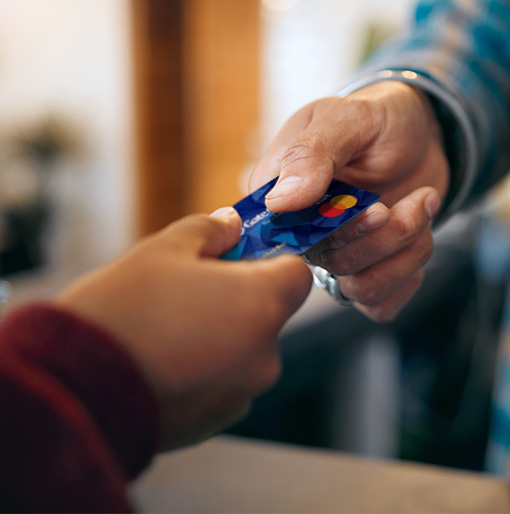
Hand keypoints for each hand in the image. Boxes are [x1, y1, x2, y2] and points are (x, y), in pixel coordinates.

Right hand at [56, 209, 311, 449]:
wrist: (77, 390)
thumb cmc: (123, 311)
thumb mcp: (163, 250)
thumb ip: (210, 230)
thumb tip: (232, 224)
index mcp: (261, 304)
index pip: (296, 273)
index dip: (271, 260)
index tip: (240, 257)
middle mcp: (265, 354)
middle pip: (267, 312)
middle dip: (237, 297)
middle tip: (188, 291)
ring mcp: (242, 392)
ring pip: (244, 349)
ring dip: (220, 335)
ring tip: (167, 330)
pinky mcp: (217, 421)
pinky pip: (223, 382)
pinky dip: (204, 369)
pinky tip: (162, 363)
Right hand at [250, 81, 448, 320]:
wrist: (422, 133)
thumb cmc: (379, 118)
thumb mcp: (348, 118)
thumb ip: (312, 153)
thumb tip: (279, 201)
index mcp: (281, 193)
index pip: (286, 236)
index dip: (334, 232)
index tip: (376, 208)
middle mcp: (304, 232)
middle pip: (333, 264)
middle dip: (386, 236)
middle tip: (417, 200)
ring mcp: (336, 254)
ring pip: (361, 288)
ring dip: (406, 252)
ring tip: (423, 206)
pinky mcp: (367, 270)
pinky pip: (379, 304)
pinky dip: (407, 278)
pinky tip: (419, 238)